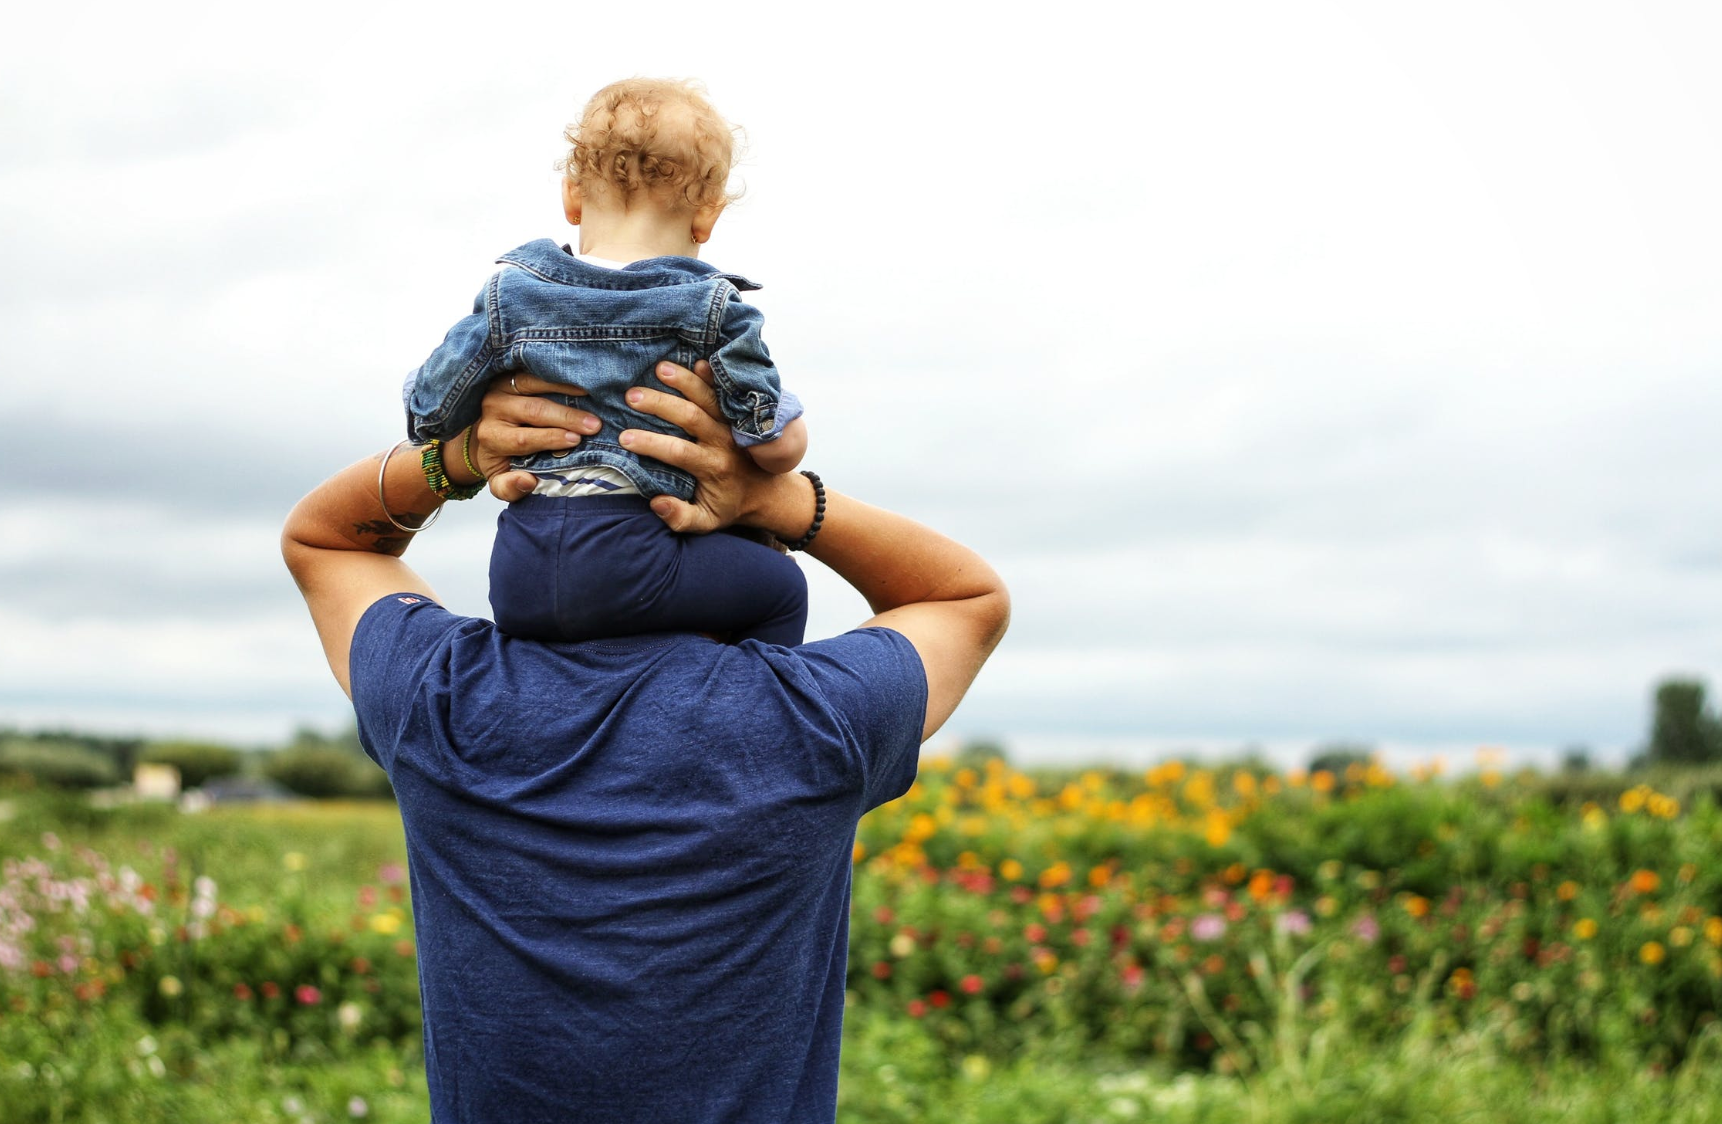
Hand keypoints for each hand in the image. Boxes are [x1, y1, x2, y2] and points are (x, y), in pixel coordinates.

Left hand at [471, 375, 600, 500]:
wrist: (486, 432)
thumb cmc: (502, 458)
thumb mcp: (500, 481)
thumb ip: (509, 488)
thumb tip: (528, 481)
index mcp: (491, 437)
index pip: (522, 439)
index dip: (550, 438)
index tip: (576, 441)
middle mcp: (492, 408)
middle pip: (532, 410)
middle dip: (566, 417)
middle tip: (593, 424)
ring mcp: (501, 386)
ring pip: (533, 383)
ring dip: (565, 388)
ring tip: (591, 394)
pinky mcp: (510, 372)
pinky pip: (535, 369)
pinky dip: (558, 373)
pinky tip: (580, 377)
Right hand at [621, 360, 804, 534]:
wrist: (766, 493)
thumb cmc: (728, 506)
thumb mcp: (706, 522)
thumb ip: (680, 517)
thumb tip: (656, 502)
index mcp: (712, 467)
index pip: (678, 452)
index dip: (651, 443)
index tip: (624, 438)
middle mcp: (723, 442)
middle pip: (691, 417)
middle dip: (661, 404)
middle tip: (631, 395)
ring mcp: (731, 425)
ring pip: (709, 398)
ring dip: (685, 381)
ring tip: (660, 368)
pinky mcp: (737, 414)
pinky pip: (727, 392)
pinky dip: (714, 376)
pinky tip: (698, 361)